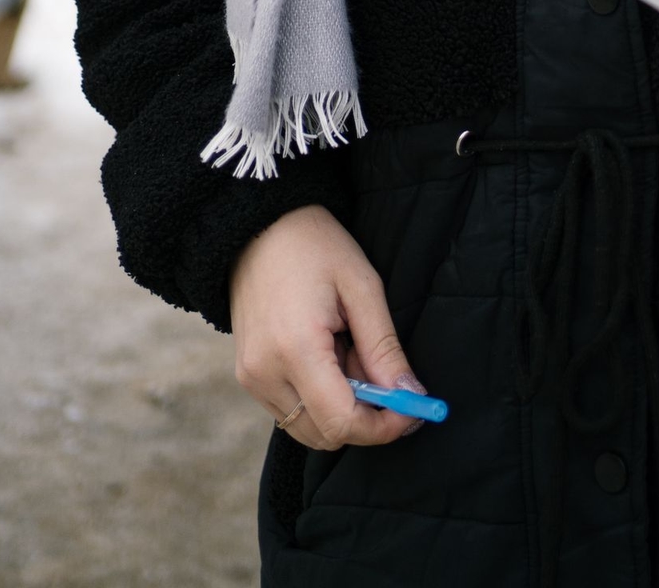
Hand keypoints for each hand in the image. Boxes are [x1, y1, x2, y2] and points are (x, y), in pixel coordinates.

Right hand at [230, 205, 424, 449]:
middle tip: (381, 372)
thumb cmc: (314, 244)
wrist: (258, 223)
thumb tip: (410, 397)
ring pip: (307, 428)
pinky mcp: (246, 376)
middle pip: (325, 435)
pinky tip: (327, 358)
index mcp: (295, 348)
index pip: (342, 422)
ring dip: (339, 408)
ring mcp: (250, 378)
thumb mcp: (361, 286)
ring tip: (349, 354)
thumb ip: (384, 348)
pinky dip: (317, 400)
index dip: (383, 427)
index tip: (412, 412)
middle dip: (363, 417)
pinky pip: (289, 412)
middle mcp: (264, 373)